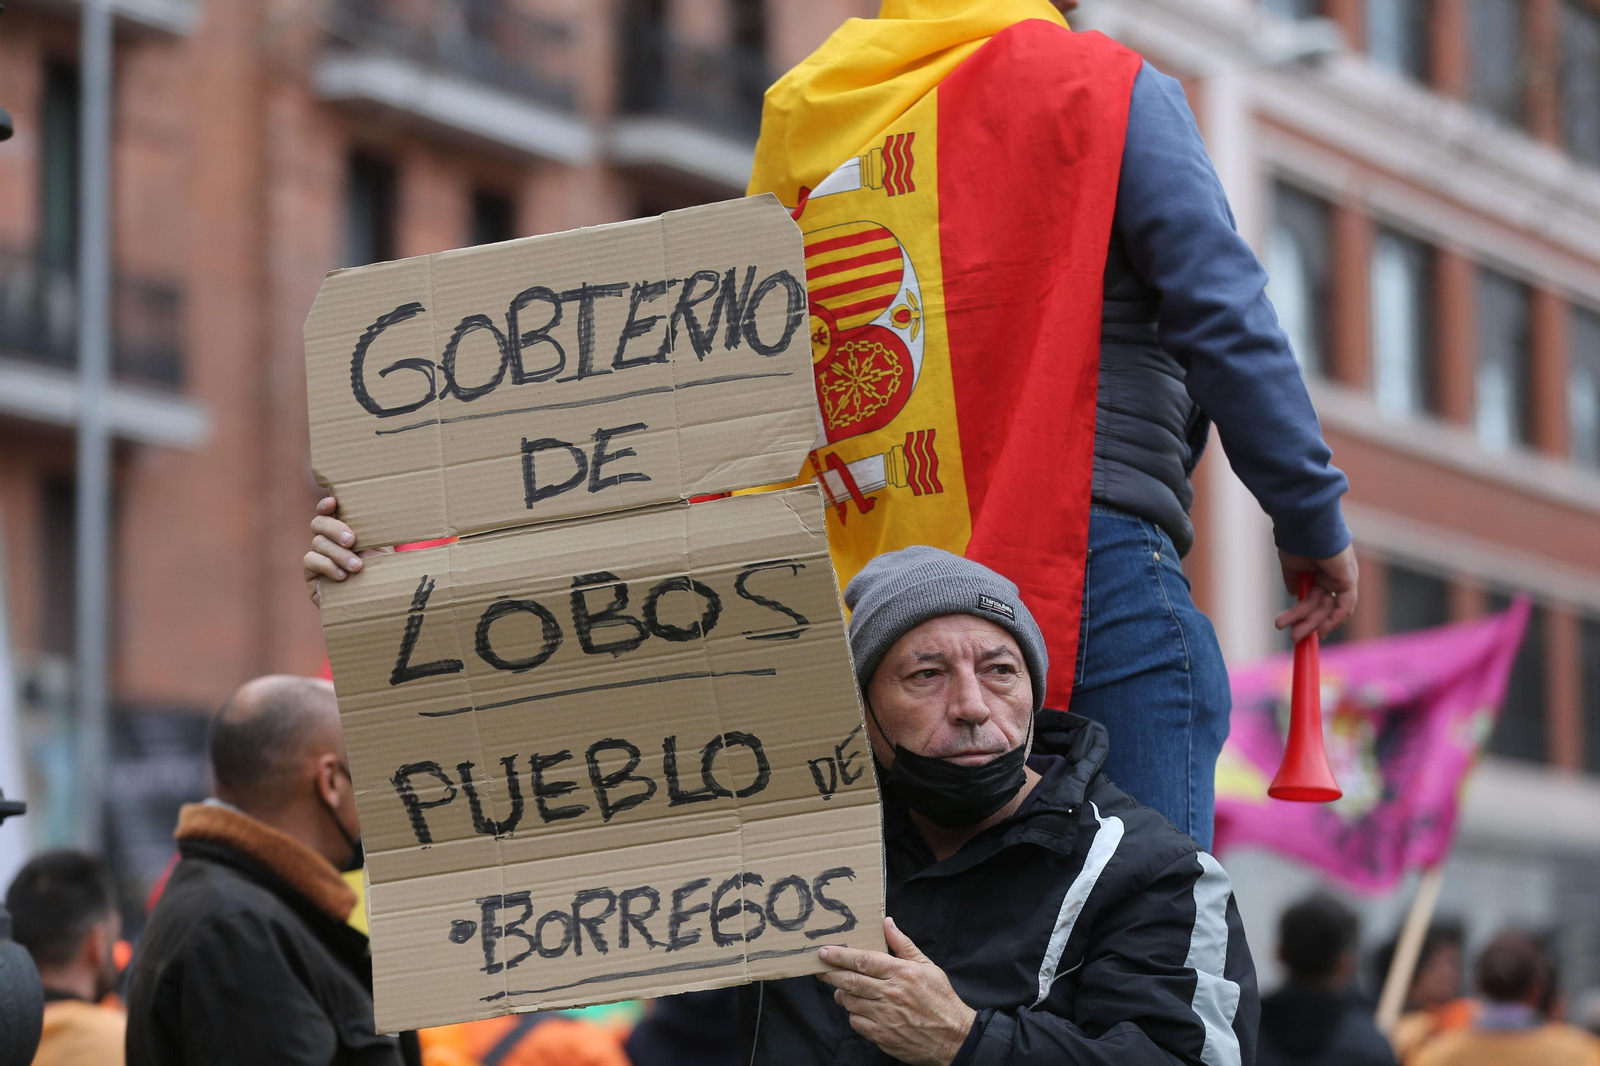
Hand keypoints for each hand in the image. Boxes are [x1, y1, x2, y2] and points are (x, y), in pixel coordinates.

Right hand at [303, 496, 371, 606]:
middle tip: (352, 540)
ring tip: (357, 566)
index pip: (328, 510)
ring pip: (318, 543)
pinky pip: (311, 562)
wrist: (377, 601)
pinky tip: (342, 576)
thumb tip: (387, 515)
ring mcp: (317, 556)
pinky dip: (327, 566)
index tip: (333, 502)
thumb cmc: (382, 572)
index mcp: (343, 529)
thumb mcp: (382, 550)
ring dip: (338, 553)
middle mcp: (327, 540)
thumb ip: (375, 534)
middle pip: (319, 523)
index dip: (326, 505)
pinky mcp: (311, 575)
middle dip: (335, 529)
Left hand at [816, 918, 976, 1065]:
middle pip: (850, 980)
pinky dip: (854, 1014)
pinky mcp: (883, 1037)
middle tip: (819, 969)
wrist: (954, 1037)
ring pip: (850, 1002)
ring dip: (841, 994)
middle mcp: (890, 994)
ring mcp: (885, 1017)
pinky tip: (859, 1009)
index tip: (823, 952)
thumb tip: (887, 923)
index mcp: (901, 973)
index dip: (839, 955)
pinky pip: (857, 1023)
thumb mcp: (927, 966)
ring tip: (841, 989)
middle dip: (830, 973)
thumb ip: (903, 945)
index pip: (862, 960)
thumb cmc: (941, 999)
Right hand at [1275, 544, 1358, 642]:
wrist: (1304, 527)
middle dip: (1305, 622)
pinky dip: (1335, 619)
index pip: (1316, 599)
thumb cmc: (1296, 542)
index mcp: (1320, 571)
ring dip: (1312, 623)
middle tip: (1292, 637)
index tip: (1294, 627)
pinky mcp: (1348, 579)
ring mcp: (1341, 578)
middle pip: (1321, 606)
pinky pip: (1345, 605)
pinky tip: (1321, 631)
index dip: (1307, 614)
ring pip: (1329, 609)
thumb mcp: (1291, 566)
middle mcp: (1333, 576)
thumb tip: (1295, 594)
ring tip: (1294, 635)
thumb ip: (1294, 580)